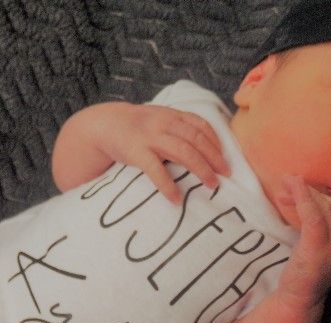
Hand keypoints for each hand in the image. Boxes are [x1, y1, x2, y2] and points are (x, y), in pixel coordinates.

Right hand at [91, 102, 230, 202]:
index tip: (226, 157)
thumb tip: (206, 147)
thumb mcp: (159, 119)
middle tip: (226, 175)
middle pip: (196, 140)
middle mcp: (164, 123)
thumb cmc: (137, 126)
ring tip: (211, 185)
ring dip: (201, 169)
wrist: (104, 124)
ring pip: (183, 152)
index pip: (201, 126)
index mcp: (172, 115)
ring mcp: (150, 137)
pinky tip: (176, 199)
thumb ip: (179, 127)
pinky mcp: (136, 152)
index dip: (216, 142)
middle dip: (214, 158)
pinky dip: (168, 185)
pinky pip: (156, 170)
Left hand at [274, 176, 330, 309]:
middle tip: (285, 183)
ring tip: (284, 184)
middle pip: (330, 204)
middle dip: (308, 190)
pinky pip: (314, 217)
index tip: (296, 185)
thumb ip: (312, 225)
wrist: (299, 299)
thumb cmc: (302, 270)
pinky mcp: (318, 249)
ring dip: (303, 191)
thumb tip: (298, 198)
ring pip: (323, 207)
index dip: (316, 192)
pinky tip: (292, 190)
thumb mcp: (312, 245)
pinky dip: (303, 199)